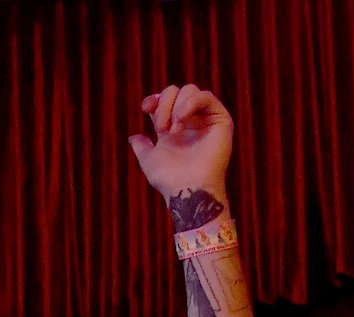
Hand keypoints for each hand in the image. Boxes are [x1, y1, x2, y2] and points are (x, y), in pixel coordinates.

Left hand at [127, 85, 234, 204]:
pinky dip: (190, 103)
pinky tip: (181, 120)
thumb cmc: (168, 179)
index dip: (155, 100)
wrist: (186, 189)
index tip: (146, 109)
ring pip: (189, 90)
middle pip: (176, 91)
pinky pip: (206, 96)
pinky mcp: (221, 119)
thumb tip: (133, 137)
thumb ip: (141, 147)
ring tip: (173, 131)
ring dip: (175, 107)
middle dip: (164, 106)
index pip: (164, 100)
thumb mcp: (148, 160)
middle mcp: (190, 121)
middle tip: (161, 130)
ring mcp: (206, 119)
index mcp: (173, 127)